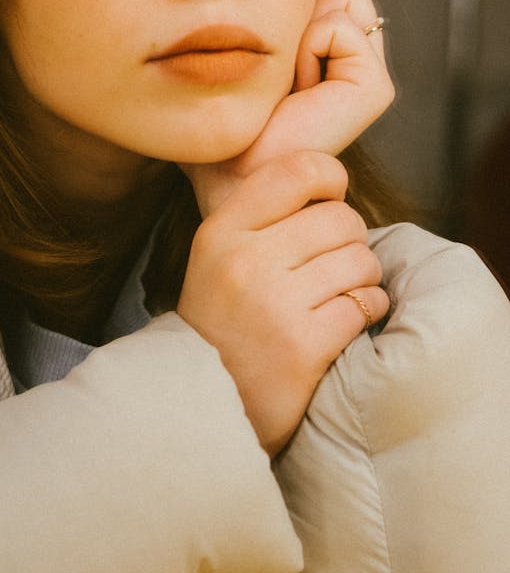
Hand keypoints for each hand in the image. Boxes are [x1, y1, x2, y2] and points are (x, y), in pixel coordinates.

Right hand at [177, 151, 388, 456]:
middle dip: (350, 241)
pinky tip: (344, 322)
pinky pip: (364, 305)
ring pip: (360, 261)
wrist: (204, 402)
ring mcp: (274, 303)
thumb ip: (262, 216)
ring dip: (362, 279)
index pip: (297, 170)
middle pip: (340, 219)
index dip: (330, 179)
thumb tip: (329, 181)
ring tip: (336, 296)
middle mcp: (244, 260)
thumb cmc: (222, 322)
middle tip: (332, 265)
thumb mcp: (217, 256)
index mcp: (221, 231)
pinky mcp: (303, 345)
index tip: (331, 199)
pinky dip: (367, 311)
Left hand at [185, 0, 394, 215]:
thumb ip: (267, 12)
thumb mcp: (243, 53)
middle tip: (276, 74)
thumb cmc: (225, 123)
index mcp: (332, 54)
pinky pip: (337, 25)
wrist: (230, 175)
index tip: (264, 62)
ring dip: (298, 31)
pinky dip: (306, 48)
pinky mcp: (375, 88)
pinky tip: (297, 94)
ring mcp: (371, 76)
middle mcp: (358, 63)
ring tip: (285, 84)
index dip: (285, 6)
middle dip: (296, 13)